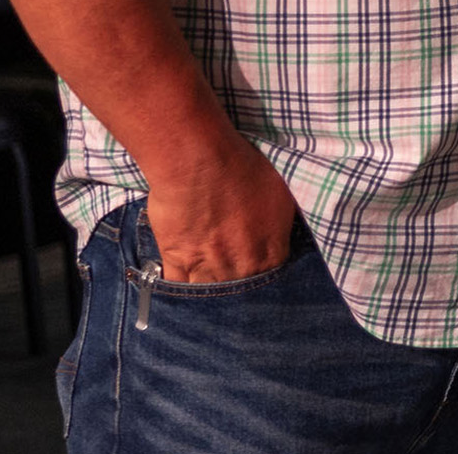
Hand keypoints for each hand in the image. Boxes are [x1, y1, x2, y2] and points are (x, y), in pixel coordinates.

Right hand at [143, 137, 297, 282]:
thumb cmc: (242, 169)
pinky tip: (181, 289)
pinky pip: (176, 287)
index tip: (259, 270)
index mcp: (270, 252)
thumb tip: (280, 238)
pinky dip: (178, 290)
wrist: (199, 163)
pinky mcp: (176, 261)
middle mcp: (241, 268)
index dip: (267, 275)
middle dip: (239, 289)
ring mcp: (207, 268)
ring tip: (209, 287)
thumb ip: (281, 227)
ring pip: (210, 295)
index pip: (275, 279)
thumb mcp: (281, 196)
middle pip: (242, 294)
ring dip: (210, 292)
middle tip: (234, 280)